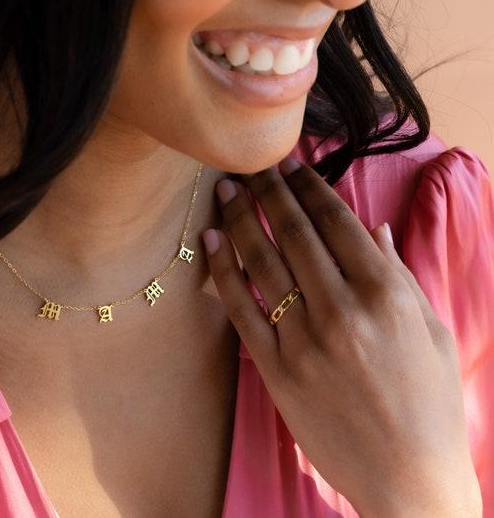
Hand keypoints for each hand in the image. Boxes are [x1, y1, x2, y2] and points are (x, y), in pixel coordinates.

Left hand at [202, 158, 481, 516]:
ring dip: (240, 219)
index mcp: (385, 295)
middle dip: (268, 191)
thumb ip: (398, 274)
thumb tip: (370, 227)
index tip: (290, 162)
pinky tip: (211, 240)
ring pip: (262, 263)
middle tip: (249, 165)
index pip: (337, 221)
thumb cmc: (430, 403)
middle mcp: (341, 311)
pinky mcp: (276, 370)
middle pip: (294, 234)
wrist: (410, 480)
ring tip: (224, 190)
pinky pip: (241, 309)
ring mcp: (304, 341)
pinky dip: (222, 270)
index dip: (309, 185)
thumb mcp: (430, 330)